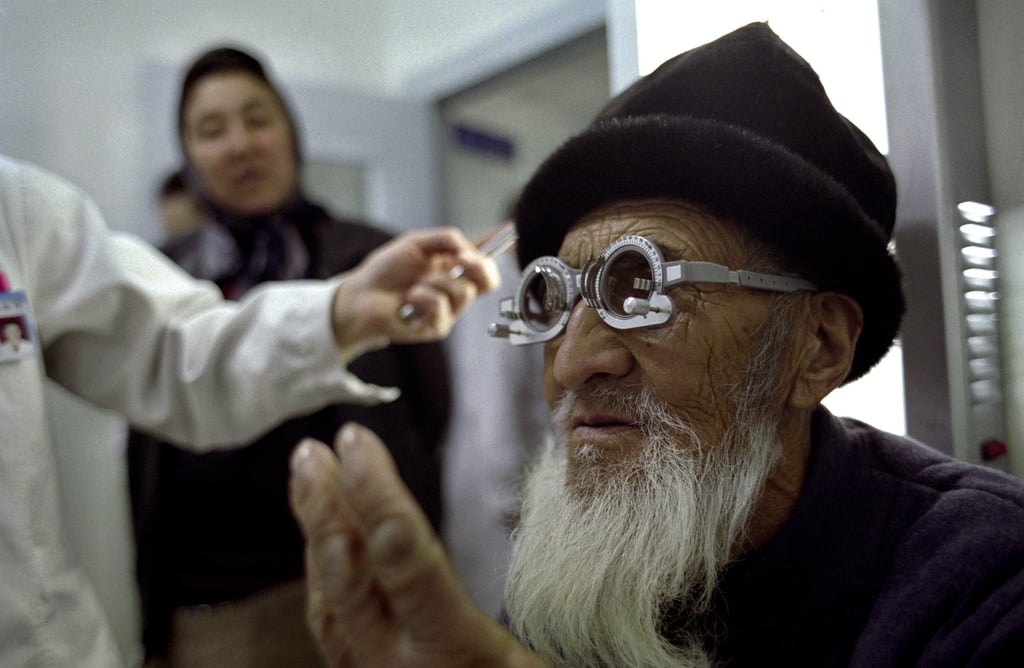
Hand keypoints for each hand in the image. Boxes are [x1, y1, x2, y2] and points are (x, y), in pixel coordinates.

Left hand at [289, 423, 545, 667]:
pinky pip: (335, 629)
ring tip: (310, 484)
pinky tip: (326, 552)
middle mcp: (394, 666)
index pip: (401, 558)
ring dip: (318, 536)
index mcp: (448, 649)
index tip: (356, 441)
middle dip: (323, 508)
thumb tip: (447, 541)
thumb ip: (488, 617)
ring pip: (329, 603)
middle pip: (346, 578)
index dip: (374, 493)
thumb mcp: (525, 661)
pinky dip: (326, 579)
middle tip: (310, 454)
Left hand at [330, 227, 499, 352]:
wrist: (361, 294)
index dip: (498, 248)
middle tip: (461, 259)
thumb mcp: (416, 243)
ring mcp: (448, 310)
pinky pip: (443, 310)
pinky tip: (409, 299)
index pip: (484, 260)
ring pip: (463, 293)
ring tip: (416, 283)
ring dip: (437, 282)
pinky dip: (424, 299)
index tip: (509, 231)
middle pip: (488, 280)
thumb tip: (469, 246)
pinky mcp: (436, 327)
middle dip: (478, 267)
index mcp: (454, 268)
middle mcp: (455, 289)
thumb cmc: (386, 269)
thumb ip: (445, 239)